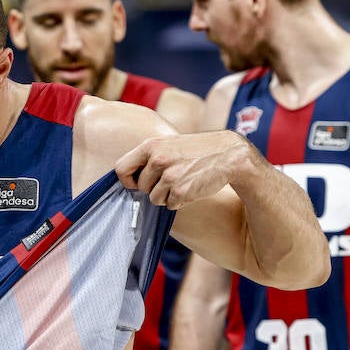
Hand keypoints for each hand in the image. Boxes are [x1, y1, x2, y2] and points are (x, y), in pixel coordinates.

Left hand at [117, 132, 247, 210]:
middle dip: (152, 189)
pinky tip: (191, 187)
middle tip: (170, 180)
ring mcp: (169, 176)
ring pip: (154, 199)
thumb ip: (149, 157)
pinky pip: (169, 205)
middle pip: (140, 188)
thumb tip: (129, 178)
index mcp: (151, 146)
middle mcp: (157, 160)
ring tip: (182, 182)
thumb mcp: (169, 144)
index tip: (135, 184)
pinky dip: (179, 201)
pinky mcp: (181, 190)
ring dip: (166, 196)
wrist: (228, 154)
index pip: (121, 169)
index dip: (127, 180)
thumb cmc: (197, 150)